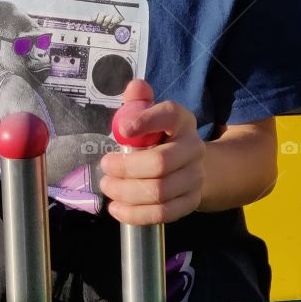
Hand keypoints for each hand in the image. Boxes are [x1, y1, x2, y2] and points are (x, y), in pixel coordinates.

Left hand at [98, 100, 205, 225]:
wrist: (189, 166)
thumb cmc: (159, 139)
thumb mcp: (148, 116)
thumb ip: (138, 101)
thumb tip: (135, 86)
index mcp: (182, 120)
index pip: (169, 115)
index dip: (146, 121)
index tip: (123, 130)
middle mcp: (194, 147)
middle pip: (160, 163)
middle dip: (126, 168)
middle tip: (105, 166)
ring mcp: (195, 177)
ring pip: (159, 192)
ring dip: (126, 192)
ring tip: (108, 186)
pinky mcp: (190, 202)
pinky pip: (163, 213)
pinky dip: (135, 214)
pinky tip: (117, 208)